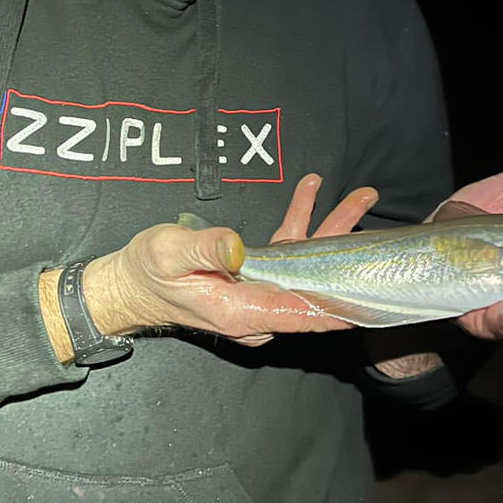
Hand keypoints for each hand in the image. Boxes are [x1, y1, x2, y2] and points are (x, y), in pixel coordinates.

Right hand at [83, 175, 378, 346]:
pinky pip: (286, 256)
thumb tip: (237, 247)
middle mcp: (256, 310)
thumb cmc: (146, 271)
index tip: (371, 288)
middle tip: (370, 212)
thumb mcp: (169, 253)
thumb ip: (204, 248)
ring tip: (359, 197)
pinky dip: (301, 225)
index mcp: (241, 311)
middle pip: (313, 285)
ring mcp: (257, 296)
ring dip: (330, 232)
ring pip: (305, 267)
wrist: (130, 284)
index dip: (338, 301)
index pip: (301, 311)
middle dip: (346, 253)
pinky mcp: (252, 280)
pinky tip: (311, 191)